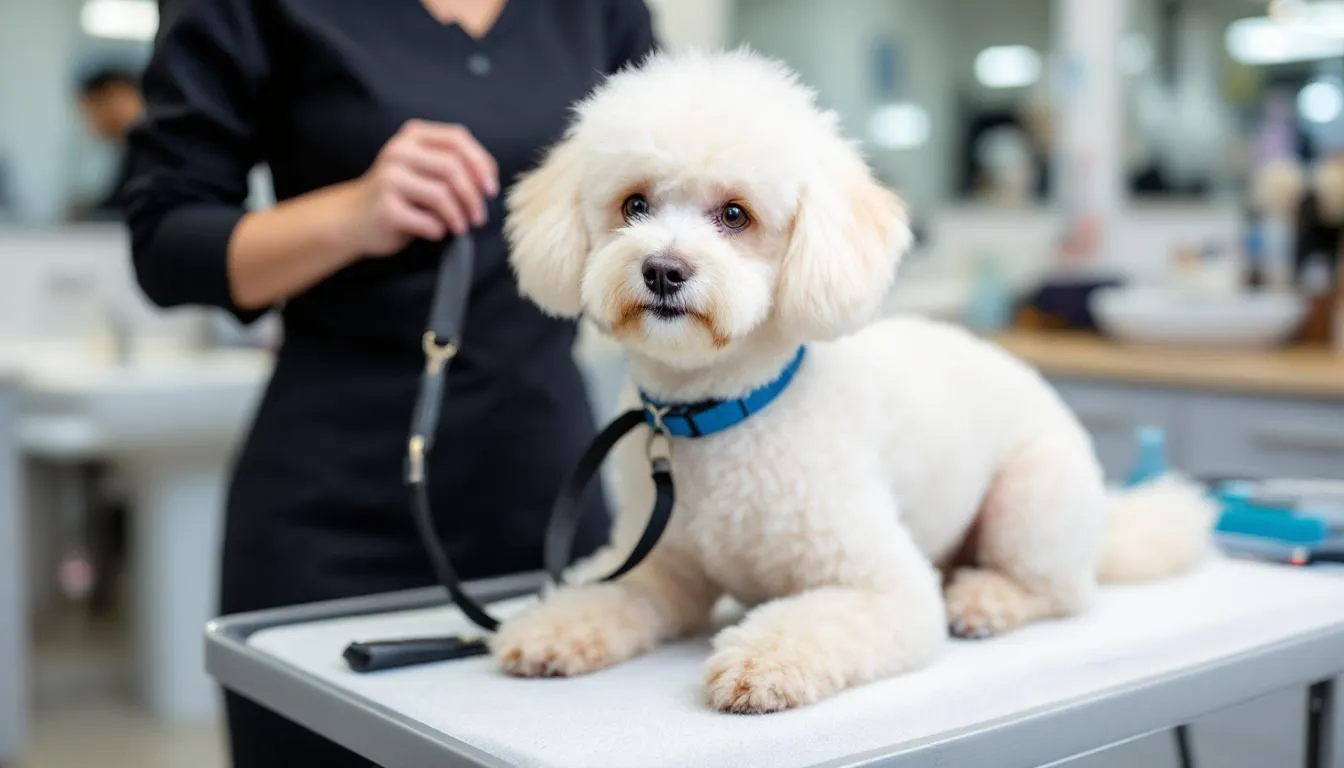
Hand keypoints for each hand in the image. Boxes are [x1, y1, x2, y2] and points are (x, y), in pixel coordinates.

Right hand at [340, 120, 499, 255]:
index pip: (457, 139)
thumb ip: (452, 165)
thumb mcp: (423, 169)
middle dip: (473, 196)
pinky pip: (428, 221)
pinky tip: (436, 232)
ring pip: (442, 195)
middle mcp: (398, 151)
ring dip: (459, 216)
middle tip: (479, 217)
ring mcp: (389, 179)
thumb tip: (488, 181)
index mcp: (412, 136)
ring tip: (461, 227)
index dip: (481, 163)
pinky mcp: (385, 208)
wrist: (352, 218)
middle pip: (452, 168)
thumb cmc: (398, 195)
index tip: (491, 189)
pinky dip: (439, 230)